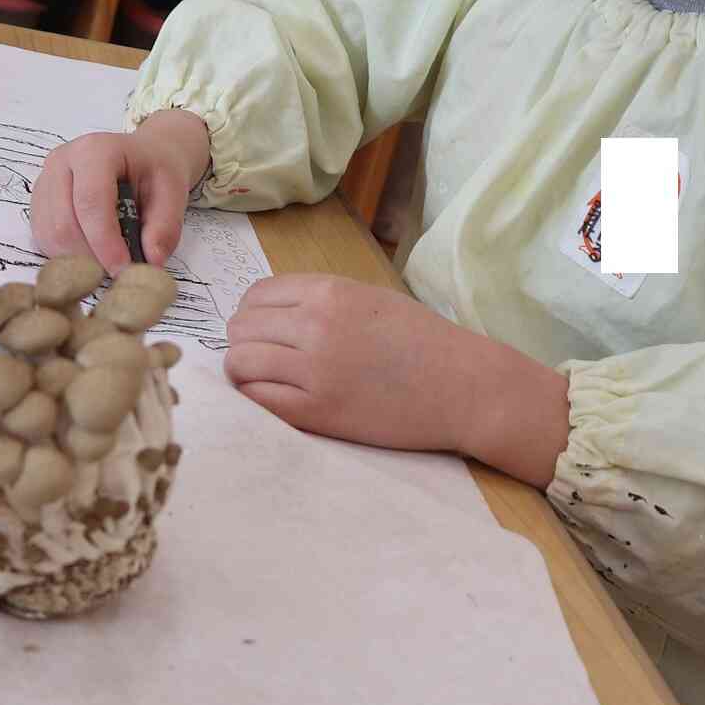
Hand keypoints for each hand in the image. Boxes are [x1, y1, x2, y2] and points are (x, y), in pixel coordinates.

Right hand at [31, 112, 212, 270]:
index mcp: (95, 150)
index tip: (122, 268)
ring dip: (79, 259)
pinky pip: (44, 239)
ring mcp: (45, 182)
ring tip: (108, 257)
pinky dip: (68, 255)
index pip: (90, 201)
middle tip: (119, 269)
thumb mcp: (173, 193)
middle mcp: (62, 162)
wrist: (141, 158)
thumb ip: (164, 228)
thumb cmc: (154, 170)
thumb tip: (151, 262)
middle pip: (63, 224)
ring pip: (50, 236)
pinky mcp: (39, 202)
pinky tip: (92, 250)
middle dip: (91, 256)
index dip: (104, 241)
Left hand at [223, 275, 570, 485]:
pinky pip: (258, 399)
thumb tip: (268, 315)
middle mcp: (315, 325)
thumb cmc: (422, 342)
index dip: (252, 314)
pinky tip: (272, 400)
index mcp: (329, 292)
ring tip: (264, 380)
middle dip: (244, 342)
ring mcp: (314, 370)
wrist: (463, 387)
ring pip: (240, 363)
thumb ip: (320, 301)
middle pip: (241, 328)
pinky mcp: (317, 411)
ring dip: (244, 371)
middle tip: (262, 358)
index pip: (256, 295)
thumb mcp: (370, 299)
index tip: (263, 330)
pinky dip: (255, 398)